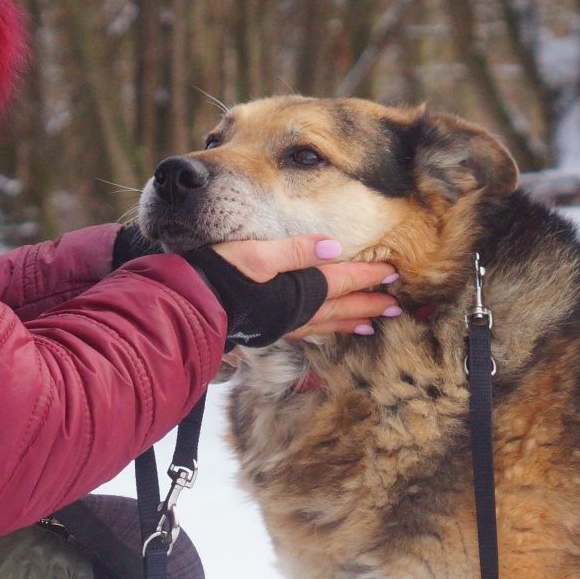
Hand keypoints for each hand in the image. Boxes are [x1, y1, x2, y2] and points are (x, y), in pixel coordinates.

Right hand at [208, 236, 399, 339]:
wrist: (182, 308)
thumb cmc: (217, 275)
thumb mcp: (256, 254)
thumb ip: (296, 251)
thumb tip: (333, 247)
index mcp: (297, 290)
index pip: (341, 280)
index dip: (368, 276)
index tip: (393, 272)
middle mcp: (294, 310)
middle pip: (340, 306)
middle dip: (369, 305)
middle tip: (397, 307)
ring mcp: (280, 322)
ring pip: (325, 323)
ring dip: (348, 321)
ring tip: (370, 325)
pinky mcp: (265, 329)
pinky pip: (303, 331)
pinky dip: (320, 330)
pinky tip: (323, 331)